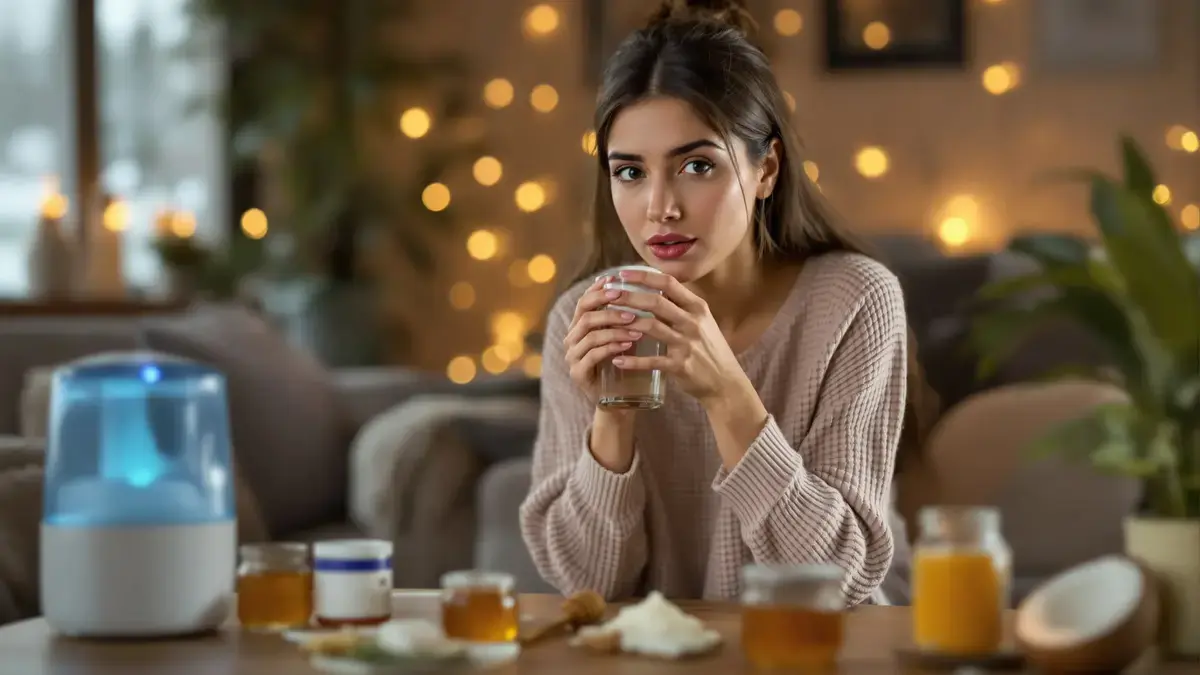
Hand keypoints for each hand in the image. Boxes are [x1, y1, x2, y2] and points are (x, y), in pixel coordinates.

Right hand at [562, 274, 642, 402]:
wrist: (618, 400)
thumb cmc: (623, 364)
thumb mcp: (623, 336)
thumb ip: (624, 316)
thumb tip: (646, 288)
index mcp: (579, 327)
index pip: (585, 301)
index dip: (599, 290)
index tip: (617, 280)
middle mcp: (571, 339)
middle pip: (585, 314)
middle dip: (609, 307)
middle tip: (631, 304)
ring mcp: (573, 357)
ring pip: (590, 334)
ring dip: (615, 327)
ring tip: (637, 326)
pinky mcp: (578, 373)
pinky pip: (593, 354)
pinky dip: (612, 346)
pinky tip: (629, 344)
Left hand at [608, 269, 748, 405]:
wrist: (726, 382)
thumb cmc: (710, 349)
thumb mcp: (702, 322)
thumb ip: (681, 306)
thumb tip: (654, 288)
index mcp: (697, 307)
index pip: (668, 283)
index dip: (643, 276)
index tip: (622, 274)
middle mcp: (693, 322)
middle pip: (656, 301)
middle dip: (629, 296)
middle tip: (608, 294)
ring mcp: (686, 344)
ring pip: (651, 326)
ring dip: (626, 323)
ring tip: (607, 322)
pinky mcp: (680, 366)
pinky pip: (652, 361)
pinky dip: (633, 361)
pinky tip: (617, 360)